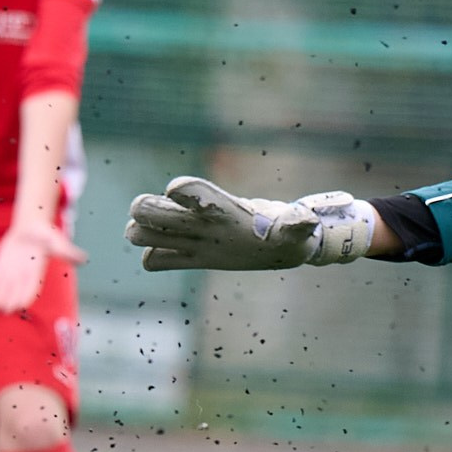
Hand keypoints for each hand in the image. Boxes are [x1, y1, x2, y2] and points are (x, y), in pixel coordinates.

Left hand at [0, 215, 86, 312]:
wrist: (30, 225)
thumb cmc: (45, 233)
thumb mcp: (56, 241)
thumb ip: (67, 251)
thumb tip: (84, 258)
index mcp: (36, 273)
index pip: (32, 291)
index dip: (25, 299)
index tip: (19, 305)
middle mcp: (23, 276)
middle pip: (16, 294)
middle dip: (9, 302)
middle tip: (2, 308)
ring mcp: (10, 272)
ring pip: (3, 289)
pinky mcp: (0, 266)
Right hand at [124, 177, 376, 270]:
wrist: (281, 244)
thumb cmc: (286, 232)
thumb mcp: (294, 230)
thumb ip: (296, 224)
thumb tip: (308, 221)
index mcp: (219, 208)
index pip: (190, 190)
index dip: (182, 191)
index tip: (180, 192)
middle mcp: (197, 220)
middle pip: (150, 208)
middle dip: (149, 211)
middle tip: (175, 225)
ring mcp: (190, 238)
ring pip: (143, 230)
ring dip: (145, 233)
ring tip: (171, 242)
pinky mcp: (191, 258)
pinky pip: (156, 261)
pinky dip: (155, 260)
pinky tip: (175, 260)